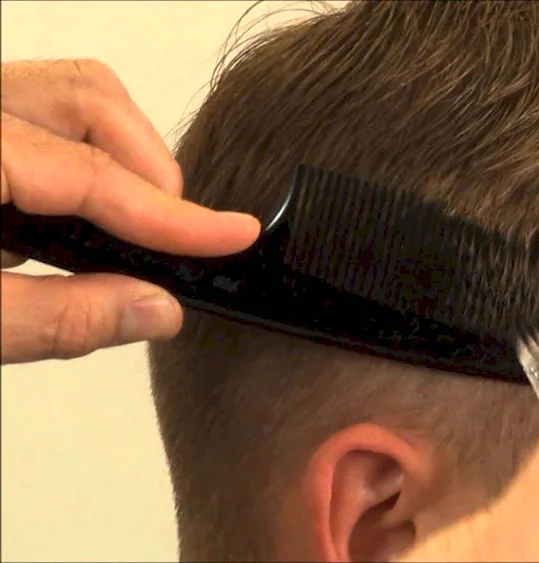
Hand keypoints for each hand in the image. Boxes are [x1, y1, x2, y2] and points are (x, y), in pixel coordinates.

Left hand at [1, 59, 260, 363]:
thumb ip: (59, 318)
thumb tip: (158, 310)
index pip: (93, 174)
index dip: (173, 216)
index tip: (233, 237)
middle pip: (91, 101)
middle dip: (151, 167)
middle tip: (172, 237)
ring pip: (72, 94)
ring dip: (122, 153)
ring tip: (127, 226)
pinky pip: (44, 113)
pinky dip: (81, 154)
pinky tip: (72, 216)